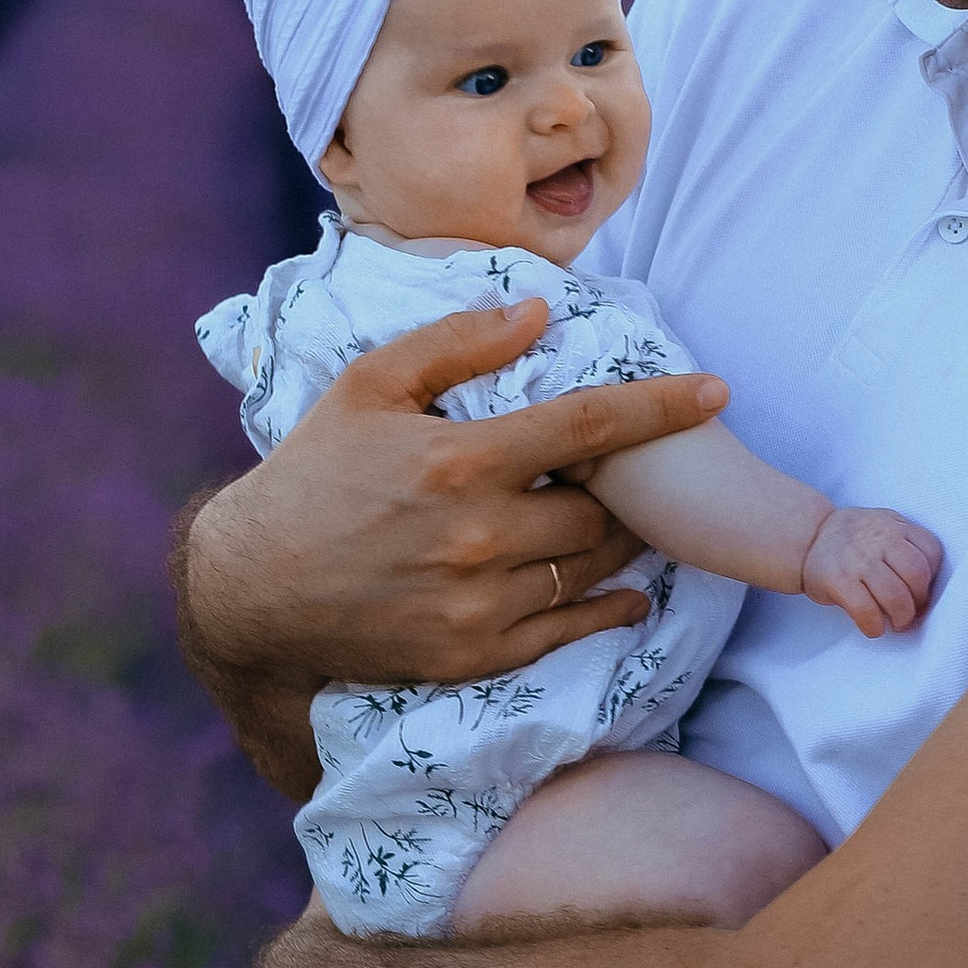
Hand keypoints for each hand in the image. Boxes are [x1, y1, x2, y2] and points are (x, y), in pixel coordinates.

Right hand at [180, 297, 728, 782]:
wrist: (252, 589)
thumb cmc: (312, 475)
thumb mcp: (368, 387)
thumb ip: (455, 346)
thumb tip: (536, 312)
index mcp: (460, 461)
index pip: (589, 425)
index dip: (661, 406)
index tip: (715, 393)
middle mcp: (478, 535)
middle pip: (602, 508)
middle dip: (636, 486)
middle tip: (652, 471)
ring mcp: (479, 603)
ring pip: (590, 569)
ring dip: (625, 543)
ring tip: (638, 519)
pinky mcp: (474, 655)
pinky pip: (568, 632)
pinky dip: (610, 610)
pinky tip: (628, 593)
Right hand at [801, 504, 942, 636]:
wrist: (808, 537)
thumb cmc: (853, 539)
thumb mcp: (884, 526)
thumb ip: (906, 546)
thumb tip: (926, 592)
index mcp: (896, 526)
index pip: (931, 551)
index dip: (932, 577)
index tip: (922, 591)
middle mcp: (880, 540)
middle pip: (917, 574)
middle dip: (919, 600)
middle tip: (911, 612)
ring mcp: (859, 560)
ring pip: (895, 595)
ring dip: (901, 617)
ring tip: (896, 623)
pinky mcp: (839, 581)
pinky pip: (866, 609)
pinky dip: (874, 625)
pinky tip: (874, 627)